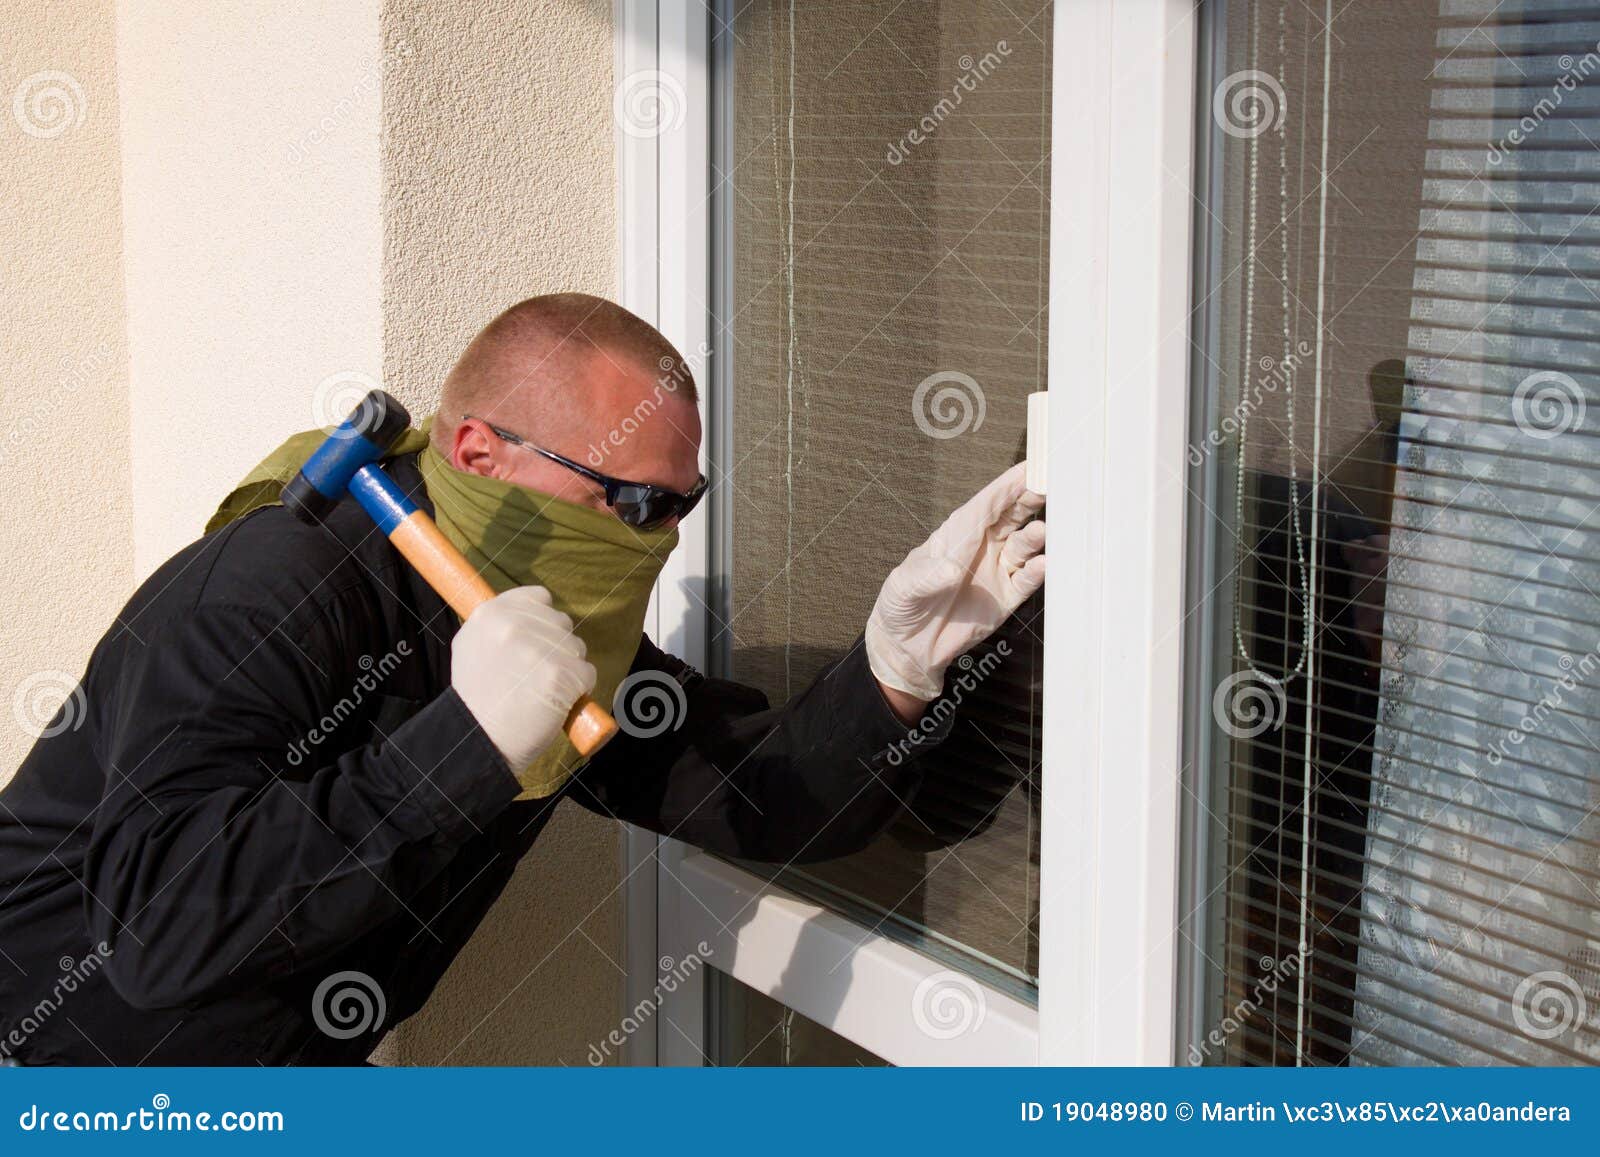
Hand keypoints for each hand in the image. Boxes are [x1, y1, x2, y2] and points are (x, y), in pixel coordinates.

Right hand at [452, 586, 596, 781]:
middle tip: (534, 677)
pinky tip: (553, 704)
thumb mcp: (472, 647)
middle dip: (557, 648)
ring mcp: (538, 648)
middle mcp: (514, 624)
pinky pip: (587, 673)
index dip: (543, 621)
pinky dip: (578, 691)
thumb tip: (534, 609)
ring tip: (540, 692)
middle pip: (561, 623)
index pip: (539, 597)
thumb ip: (500, 624)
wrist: (480, 740)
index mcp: (491, 613)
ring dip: (568, 670)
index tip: (535, 643)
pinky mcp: (560, 673)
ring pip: (576, 648)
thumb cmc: (480, 699)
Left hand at [865, 463, 1044, 700]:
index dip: (1008, 485)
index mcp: (956, 535)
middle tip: (1050, 487)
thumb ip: (926, 576)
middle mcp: (981, 547)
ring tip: (1042, 531)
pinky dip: (1038, 572)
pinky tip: (1044, 565)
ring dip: (1036, 536)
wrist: (907, 648)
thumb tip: (951, 570)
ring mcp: (995, 571)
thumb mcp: (904, 587)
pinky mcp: (1005, 599)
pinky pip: (1027, 580)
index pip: (986, 503)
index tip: (1030, 468)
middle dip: (1030, 499)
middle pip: (1012, 515)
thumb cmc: (901, 606)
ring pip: (1024, 545)